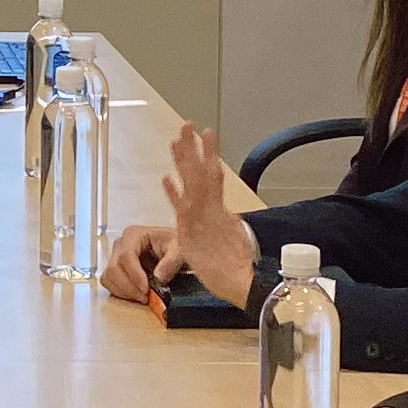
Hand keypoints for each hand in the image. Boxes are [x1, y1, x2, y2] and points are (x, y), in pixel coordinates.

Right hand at [100, 222, 188, 303]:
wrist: (173, 249)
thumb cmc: (173, 245)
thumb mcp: (178, 250)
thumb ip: (171, 262)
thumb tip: (159, 277)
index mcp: (133, 235)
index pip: (126, 255)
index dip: (134, 275)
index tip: (145, 289)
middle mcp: (121, 244)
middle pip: (114, 268)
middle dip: (129, 287)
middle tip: (145, 297)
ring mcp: (116, 256)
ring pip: (109, 276)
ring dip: (124, 291)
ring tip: (142, 297)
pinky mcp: (115, 268)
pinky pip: (108, 282)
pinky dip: (119, 292)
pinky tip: (134, 294)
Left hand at [163, 122, 260, 306]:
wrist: (242, 283)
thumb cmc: (232, 267)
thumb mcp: (222, 243)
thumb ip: (216, 229)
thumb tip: (220, 219)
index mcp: (218, 208)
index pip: (211, 174)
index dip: (206, 153)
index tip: (202, 133)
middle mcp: (211, 209)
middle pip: (201, 171)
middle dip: (193, 147)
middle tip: (187, 125)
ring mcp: (203, 218)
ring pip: (193, 184)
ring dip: (185, 161)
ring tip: (179, 139)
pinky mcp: (194, 232)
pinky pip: (183, 210)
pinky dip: (173, 195)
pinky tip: (166, 179)